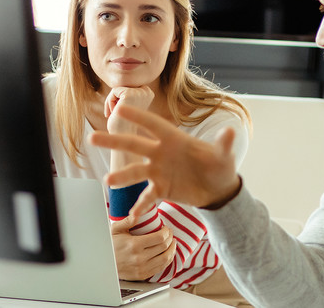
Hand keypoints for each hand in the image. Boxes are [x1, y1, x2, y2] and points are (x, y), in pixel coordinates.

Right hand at [88, 105, 241, 216]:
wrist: (218, 190)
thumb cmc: (219, 166)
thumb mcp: (223, 156)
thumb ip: (223, 144)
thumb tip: (230, 132)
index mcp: (174, 139)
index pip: (153, 125)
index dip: (138, 117)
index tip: (120, 108)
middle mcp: (161, 153)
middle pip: (135, 145)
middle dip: (114, 141)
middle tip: (93, 138)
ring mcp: (158, 171)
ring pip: (135, 172)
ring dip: (122, 176)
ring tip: (108, 181)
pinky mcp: (161, 188)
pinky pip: (146, 197)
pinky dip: (140, 205)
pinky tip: (131, 215)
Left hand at [104, 86, 153, 133]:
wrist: (122, 140)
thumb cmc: (122, 124)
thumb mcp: (127, 105)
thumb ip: (126, 93)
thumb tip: (119, 83)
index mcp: (149, 93)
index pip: (127, 86)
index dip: (120, 98)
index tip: (119, 112)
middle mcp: (147, 91)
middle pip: (122, 85)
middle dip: (115, 99)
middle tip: (113, 114)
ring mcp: (139, 93)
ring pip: (117, 88)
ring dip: (111, 102)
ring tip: (113, 114)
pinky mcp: (130, 95)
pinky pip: (113, 91)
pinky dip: (109, 102)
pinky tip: (112, 113)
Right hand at [111, 216, 175, 280]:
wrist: (103, 263)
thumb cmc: (110, 245)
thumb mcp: (116, 230)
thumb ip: (128, 221)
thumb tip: (137, 213)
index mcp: (134, 245)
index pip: (160, 238)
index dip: (167, 232)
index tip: (166, 228)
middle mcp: (139, 258)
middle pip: (164, 247)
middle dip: (170, 238)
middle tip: (170, 234)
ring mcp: (142, 268)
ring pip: (165, 259)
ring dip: (172, 249)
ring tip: (172, 243)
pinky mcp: (142, 275)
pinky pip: (160, 268)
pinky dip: (167, 260)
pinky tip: (167, 254)